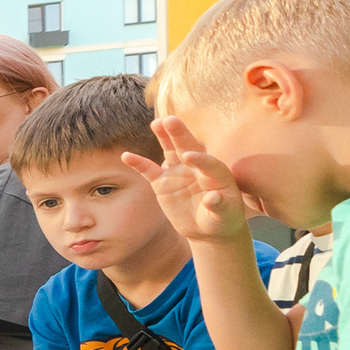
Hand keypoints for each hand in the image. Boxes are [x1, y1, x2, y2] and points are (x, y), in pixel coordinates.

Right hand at [124, 116, 252, 246]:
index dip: (200, 159)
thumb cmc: (221, 219)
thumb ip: (219, 206)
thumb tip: (213, 197)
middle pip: (189, 147)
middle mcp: (197, 168)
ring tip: (157, 123)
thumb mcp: (224, 216)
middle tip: (171, 120)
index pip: (209, 163)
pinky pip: (149, 171)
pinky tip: (126, 156)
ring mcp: (179, 172)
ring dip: (164, 136)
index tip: (188, 157)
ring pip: (171, 151)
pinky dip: (138, 163)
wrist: (205, 228)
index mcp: (216, 173)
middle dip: (180, 134)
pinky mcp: (163, 182)